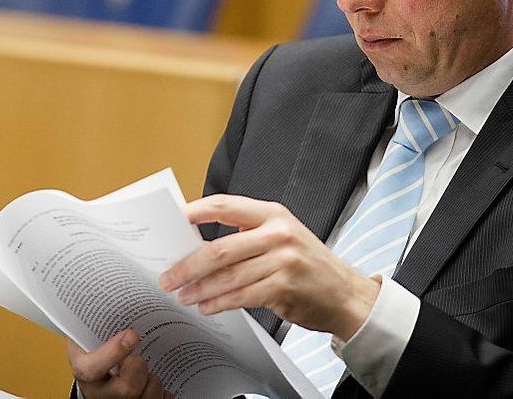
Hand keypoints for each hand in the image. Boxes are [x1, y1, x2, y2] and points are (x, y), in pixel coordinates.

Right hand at [66, 330, 171, 398]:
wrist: (96, 380)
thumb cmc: (96, 354)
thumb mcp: (89, 338)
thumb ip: (99, 324)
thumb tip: (120, 292)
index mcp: (85, 372)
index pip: (92, 369)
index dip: (113, 353)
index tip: (132, 335)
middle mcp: (100, 395)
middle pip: (127, 388)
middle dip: (140, 368)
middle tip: (138, 358)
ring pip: (148, 398)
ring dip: (154, 382)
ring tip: (147, 373)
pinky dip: (164, 394)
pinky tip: (155, 385)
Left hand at [159, 194, 379, 338]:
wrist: (345, 293)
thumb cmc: (305, 263)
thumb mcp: (281, 236)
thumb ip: (245, 235)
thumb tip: (195, 245)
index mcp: (272, 213)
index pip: (224, 205)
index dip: (194, 212)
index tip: (171, 221)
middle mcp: (278, 233)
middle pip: (220, 248)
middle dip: (188, 266)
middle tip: (168, 277)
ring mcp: (283, 261)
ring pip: (228, 276)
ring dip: (200, 289)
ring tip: (183, 295)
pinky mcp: (284, 287)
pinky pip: (241, 296)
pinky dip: (219, 303)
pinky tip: (207, 307)